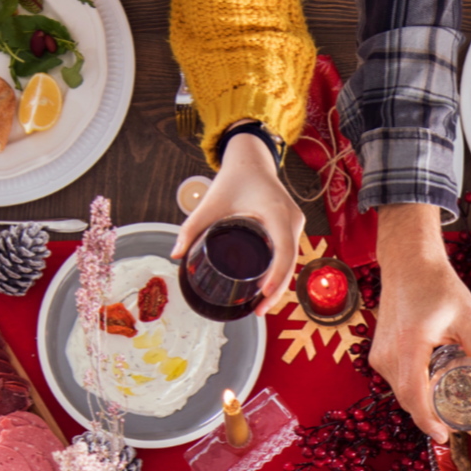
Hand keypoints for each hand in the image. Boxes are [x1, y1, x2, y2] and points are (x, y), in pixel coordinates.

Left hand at [170, 129, 304, 316]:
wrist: (252, 160)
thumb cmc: (233, 179)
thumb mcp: (211, 203)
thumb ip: (191, 227)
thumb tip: (175, 255)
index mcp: (276, 212)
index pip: (284, 251)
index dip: (276, 276)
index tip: (264, 293)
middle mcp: (292, 219)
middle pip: (290, 262)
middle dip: (277, 289)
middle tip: (258, 310)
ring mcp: (296, 224)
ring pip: (293, 260)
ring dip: (280, 284)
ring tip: (262, 305)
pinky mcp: (293, 226)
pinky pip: (291, 253)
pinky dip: (282, 272)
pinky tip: (269, 288)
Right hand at [373, 205, 470, 441]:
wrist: (408, 263)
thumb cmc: (437, 285)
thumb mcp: (467, 318)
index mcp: (410, 345)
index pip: (414, 395)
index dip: (427, 421)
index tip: (444, 437)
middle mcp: (388, 354)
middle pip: (407, 399)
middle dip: (429, 417)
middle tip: (455, 427)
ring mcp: (379, 354)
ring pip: (401, 391)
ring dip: (421, 404)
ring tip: (447, 410)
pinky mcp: (378, 353)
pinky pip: (396, 381)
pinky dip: (414, 389)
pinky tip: (432, 390)